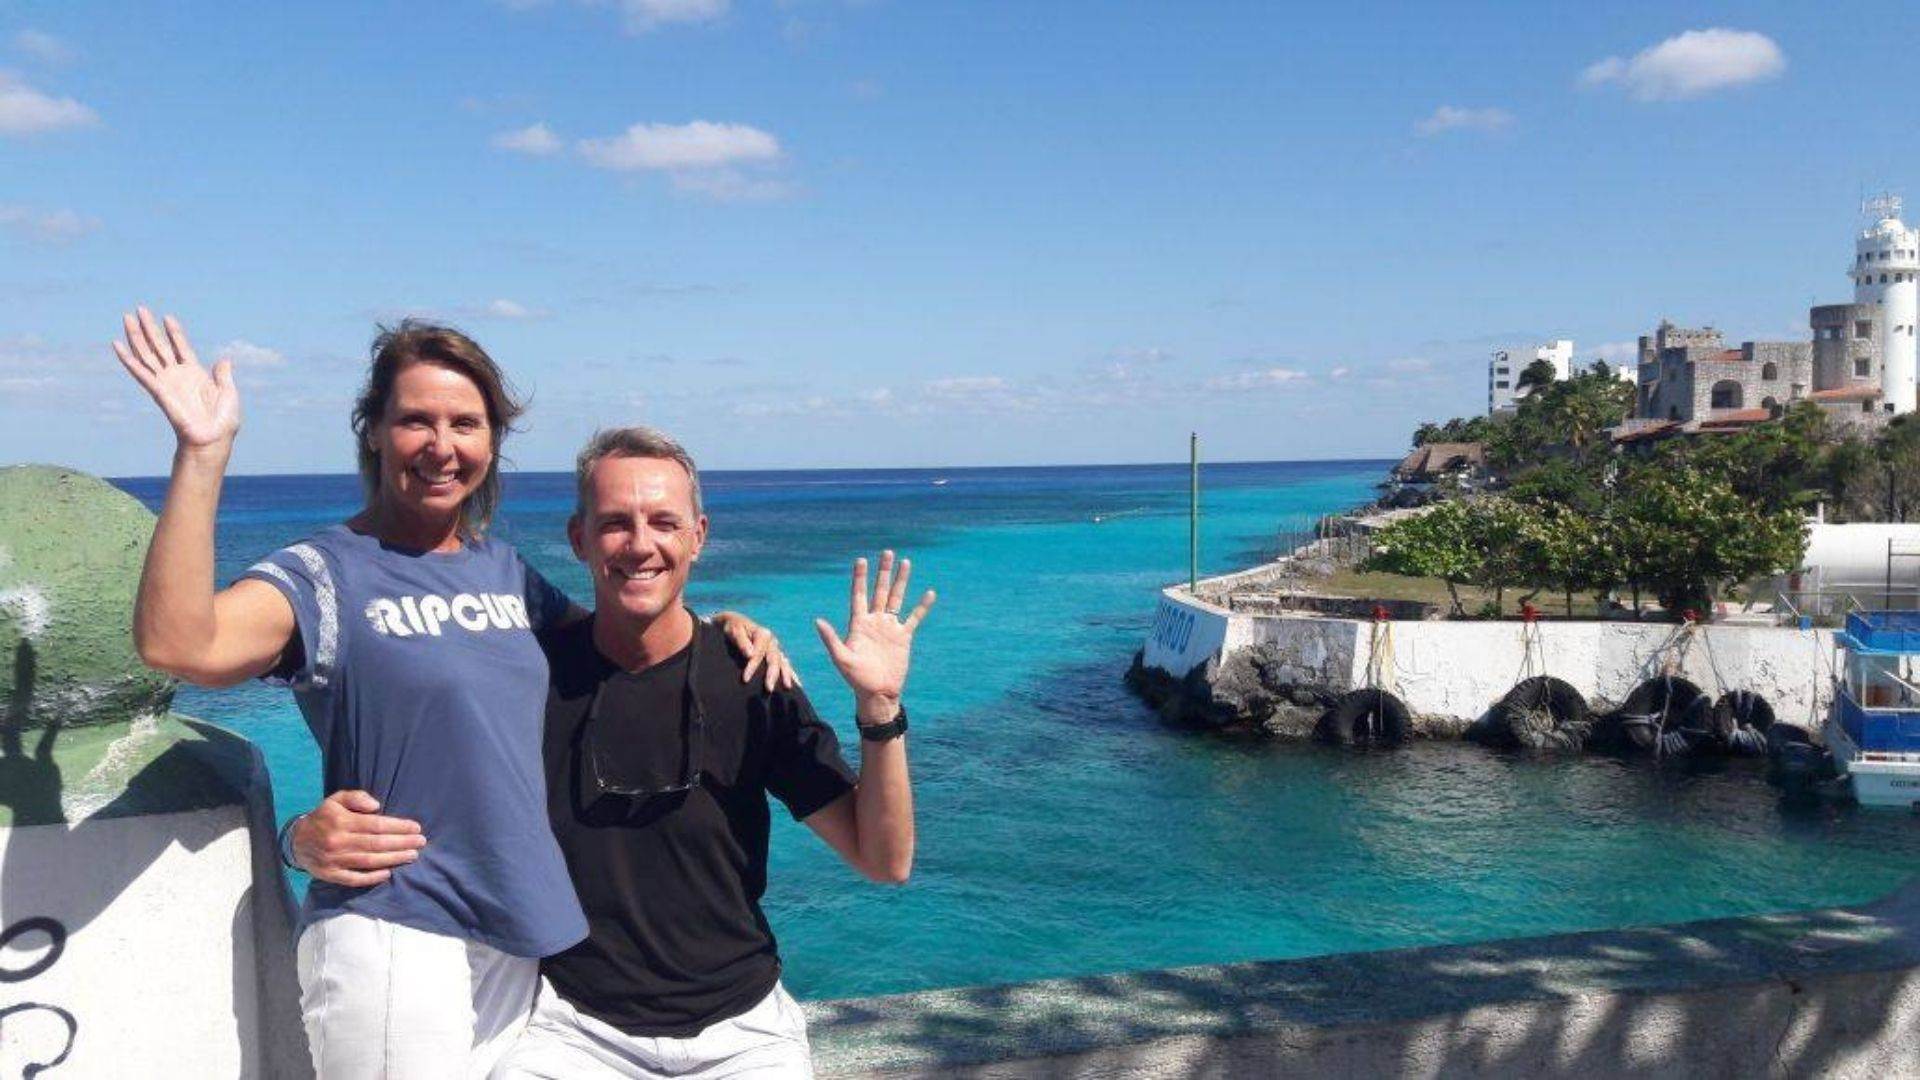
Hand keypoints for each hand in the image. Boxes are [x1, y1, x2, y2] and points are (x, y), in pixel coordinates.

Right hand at [112, 307, 240, 449]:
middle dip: (149, 328)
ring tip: (127, 318)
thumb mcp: (228, 393)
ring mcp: (166, 382)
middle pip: (159, 346)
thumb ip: (223, 375)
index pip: (181, 347)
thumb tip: (224, 360)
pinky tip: (117, 345)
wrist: (213, 438)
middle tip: (140, 309)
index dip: (175, 332)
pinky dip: (128, 359)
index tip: (167, 317)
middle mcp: (177, 375)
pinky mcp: (158, 391)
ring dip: (136, 336)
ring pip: (147, 354)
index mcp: (195, 374)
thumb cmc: (223, 421)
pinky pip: (140, 372)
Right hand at [290, 790, 424, 887]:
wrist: (296, 841)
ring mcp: (334, 860)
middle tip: (420, 842)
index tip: (416, 827)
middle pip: (376, 844)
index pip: (376, 825)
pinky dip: (372, 878)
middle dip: (402, 843)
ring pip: (369, 861)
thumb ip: (356, 797)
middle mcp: (338, 841)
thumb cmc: (324, 817)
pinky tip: (388, 873)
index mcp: (341, 821)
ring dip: (393, 859)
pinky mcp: (331, 875)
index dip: (398, 827)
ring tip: (412, 855)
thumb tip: (376, 805)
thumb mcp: (336, 799)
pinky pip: (354, 879)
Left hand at [713, 611, 797, 691]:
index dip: (753, 666)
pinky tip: (797, 686)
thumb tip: (750, 654)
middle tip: (769, 689)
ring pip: (783, 662)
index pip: (759, 652)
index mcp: (763, 634)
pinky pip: (786, 666)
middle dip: (772, 674)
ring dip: (786, 675)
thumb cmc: (734, 628)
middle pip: (774, 659)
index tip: (745, 679)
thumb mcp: (734, 631)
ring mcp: (776, 649)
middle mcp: (772, 642)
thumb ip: (741, 642)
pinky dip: (791, 675)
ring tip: (787, 688)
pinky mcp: (777, 655)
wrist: (738, 625)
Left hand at [814, 550, 934, 715]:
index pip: (859, 595)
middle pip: (879, 591)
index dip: (860, 578)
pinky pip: (914, 618)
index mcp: (858, 624)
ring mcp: (889, 628)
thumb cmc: (856, 679)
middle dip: (883, 572)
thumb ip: (831, 639)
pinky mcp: (903, 637)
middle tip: (887, 552)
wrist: (877, 693)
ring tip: (906, 562)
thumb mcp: (841, 659)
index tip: (861, 560)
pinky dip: (922, 606)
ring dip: (901, 581)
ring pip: (896, 599)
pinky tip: (929, 593)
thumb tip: (818, 621)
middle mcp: (874, 622)